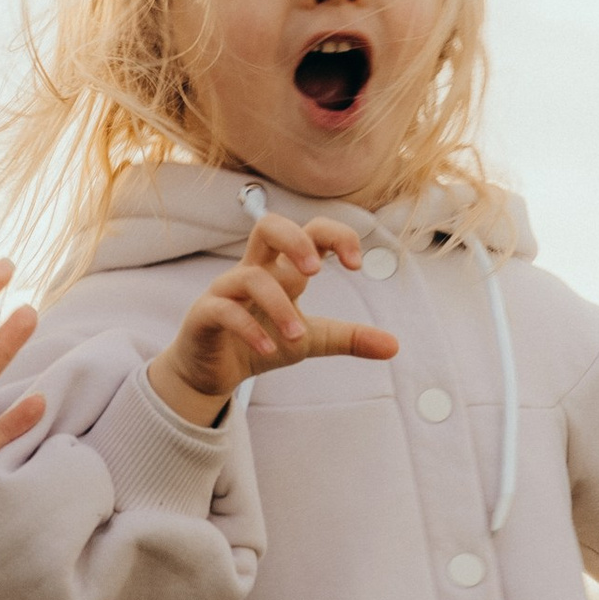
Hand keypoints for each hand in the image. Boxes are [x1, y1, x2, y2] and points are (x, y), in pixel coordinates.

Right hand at [147, 209, 397, 428]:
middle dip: (295, 241)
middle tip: (316, 272)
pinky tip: (270, 350)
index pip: (309, 230)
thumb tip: (394, 345)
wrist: (214, 374)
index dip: (336, 235)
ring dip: (279, 305)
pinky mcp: (204, 315)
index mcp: (280, 268)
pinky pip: (223, 310)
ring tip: (297, 336)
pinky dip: (249, 329)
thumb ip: (349, 338)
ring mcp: (225, 290)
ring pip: (248, 276)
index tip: (357, 264)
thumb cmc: (261, 342)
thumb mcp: (312, 340)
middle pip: (267, 226)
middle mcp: (252, 270)